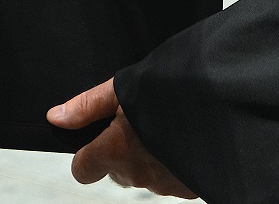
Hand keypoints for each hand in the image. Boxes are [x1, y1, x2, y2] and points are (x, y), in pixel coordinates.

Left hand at [48, 79, 194, 196]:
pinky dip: (172, 165)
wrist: (222, 108)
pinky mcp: (187, 189)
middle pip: (115, 170)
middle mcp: (136, 173)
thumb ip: (87, 105)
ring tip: (164, 128)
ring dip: (149, 158)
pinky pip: (170, 180)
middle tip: (140, 124)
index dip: (86, 155)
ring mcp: (163, 185)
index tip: (95, 141)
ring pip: (143, 175)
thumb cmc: (171, 93)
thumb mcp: (123, 89)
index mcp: (116, 150)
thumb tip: (56, 116)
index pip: (82, 169)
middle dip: (122, 152)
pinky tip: (182, 141)